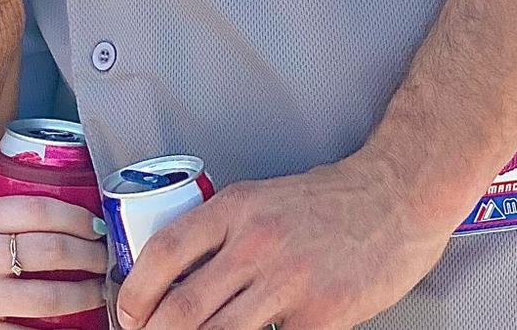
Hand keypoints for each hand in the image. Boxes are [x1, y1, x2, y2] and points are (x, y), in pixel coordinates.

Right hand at [0, 179, 106, 329]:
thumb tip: (15, 182)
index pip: (37, 209)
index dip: (74, 215)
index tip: (92, 221)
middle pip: (51, 251)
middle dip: (88, 253)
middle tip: (102, 254)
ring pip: (48, 297)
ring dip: (84, 294)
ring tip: (98, 290)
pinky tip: (74, 327)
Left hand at [113, 153, 451, 329]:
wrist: (392, 200)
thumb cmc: (323, 201)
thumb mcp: (259, 199)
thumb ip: (221, 230)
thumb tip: (176, 269)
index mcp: (235, 209)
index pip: (167, 250)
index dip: (138, 288)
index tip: (125, 311)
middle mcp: (257, 243)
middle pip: (187, 302)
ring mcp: (291, 283)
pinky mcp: (324, 317)